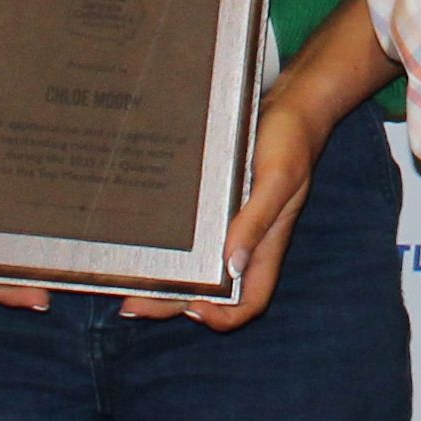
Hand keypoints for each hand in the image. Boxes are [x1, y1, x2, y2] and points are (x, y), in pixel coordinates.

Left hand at [138, 88, 327, 329]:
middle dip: (173, 304)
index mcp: (267, 246)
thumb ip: (257, 221)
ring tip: (129, 282)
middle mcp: (246, 243)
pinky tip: (144, 242)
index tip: (191, 309)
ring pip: (197, 268)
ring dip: (166, 281)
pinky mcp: (218, 207)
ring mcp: (231, 226)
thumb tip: (231, 265)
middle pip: (212, 292)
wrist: (290, 105)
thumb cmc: (291, 142)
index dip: (223, 316)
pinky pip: (193, 238)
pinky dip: (170, 248)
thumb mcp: (277, 180)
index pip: (250, 301)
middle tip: (134, 305)